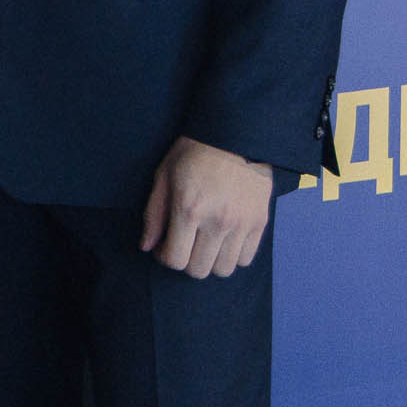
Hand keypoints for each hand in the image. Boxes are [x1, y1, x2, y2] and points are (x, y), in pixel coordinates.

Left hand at [139, 135, 272, 277]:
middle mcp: (218, 221)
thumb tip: (147, 246)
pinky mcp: (260, 223)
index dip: (164, 257)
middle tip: (183, 244)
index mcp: (189, 209)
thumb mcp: (163, 177)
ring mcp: (242, 224)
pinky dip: (232, 256)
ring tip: (203, 243)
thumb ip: (153, 215)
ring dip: (210, 261)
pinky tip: (223, 240)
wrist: (234, 135)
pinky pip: (246, 259)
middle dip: (185, 262)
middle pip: (199, 270)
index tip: (163, 246)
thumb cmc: (192, 154)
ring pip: (224, 269)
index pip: (176, 260)